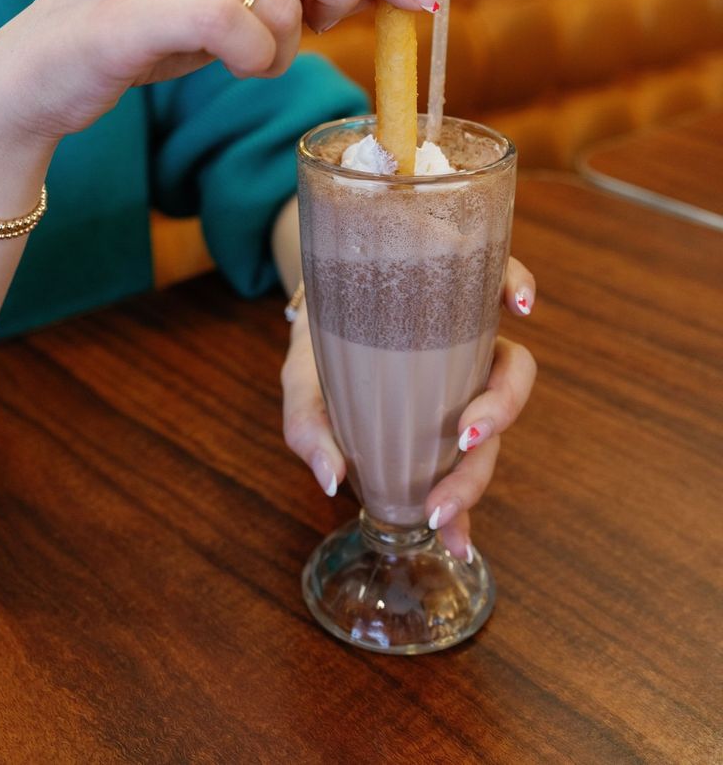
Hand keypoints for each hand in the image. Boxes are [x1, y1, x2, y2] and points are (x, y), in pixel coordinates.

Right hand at [281, 257, 536, 556]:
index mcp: (431, 416)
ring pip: (515, 369)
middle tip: (442, 477)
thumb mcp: (304, 398)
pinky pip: (507, 280)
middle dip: (476, 467)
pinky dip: (517, 288)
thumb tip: (331, 481)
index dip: (466, 501)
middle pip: (493, 428)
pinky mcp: (470, 280)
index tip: (455, 542)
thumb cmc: (318, 353)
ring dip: (504, 402)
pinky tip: (517, 306)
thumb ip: (312, 437)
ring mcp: (473, 332)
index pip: (462, 467)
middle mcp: (464, 378)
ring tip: (470, 424)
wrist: (318, 287)